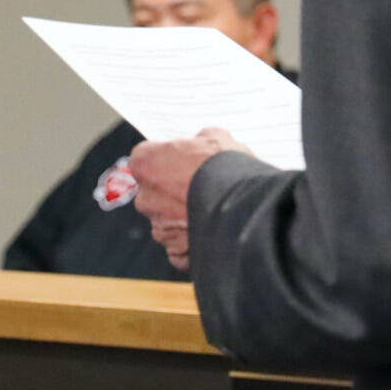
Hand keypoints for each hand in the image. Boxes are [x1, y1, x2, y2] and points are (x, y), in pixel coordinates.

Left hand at [130, 127, 251, 272]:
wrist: (245, 209)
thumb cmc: (225, 169)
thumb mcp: (216, 137)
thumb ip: (200, 141)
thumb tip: (203, 142)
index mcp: (145, 163)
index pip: (147, 158)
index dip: (168, 159)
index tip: (184, 160)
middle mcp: (145, 197)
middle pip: (154, 192)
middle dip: (173, 190)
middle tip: (201, 186)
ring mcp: (160, 228)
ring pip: (166, 222)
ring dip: (183, 218)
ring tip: (212, 212)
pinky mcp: (176, 251)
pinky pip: (179, 248)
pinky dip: (191, 243)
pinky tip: (209, 234)